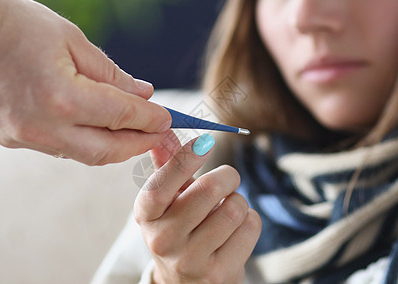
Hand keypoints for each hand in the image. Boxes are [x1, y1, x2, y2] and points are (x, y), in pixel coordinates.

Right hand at [0, 0, 170, 164]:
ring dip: (108, 145)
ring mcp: (21, 138)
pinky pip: (53, 147)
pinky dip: (77, 140)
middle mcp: (44, 128)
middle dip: (138, 145)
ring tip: (127, 131)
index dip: (152, 119)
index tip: (168, 118)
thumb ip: (108, 72)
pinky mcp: (5, 139)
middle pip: (107, 151)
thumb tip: (142, 94)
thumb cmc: (8, 23)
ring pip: (80, 154)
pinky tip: (86, 125)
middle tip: (157, 136)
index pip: (123, 117)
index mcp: (64, 98)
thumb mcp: (68, 37)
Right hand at [134, 132, 261, 282]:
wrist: (185, 283)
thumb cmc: (178, 230)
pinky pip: (250, 227)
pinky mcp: (218, 274)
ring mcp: (190, 260)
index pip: (162, 185)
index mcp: (146, 215)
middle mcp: (163, 239)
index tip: (205, 142)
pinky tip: (236, 230)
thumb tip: (165, 130)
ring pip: (234, 208)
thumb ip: (167, 165)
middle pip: (209, 190)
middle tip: (228, 178)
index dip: (185, 159)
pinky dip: (250, 221)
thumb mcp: (166, 201)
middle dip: (227, 176)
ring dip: (239, 202)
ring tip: (228, 210)